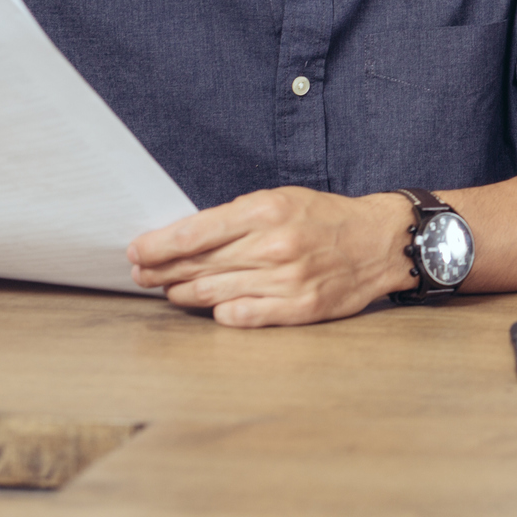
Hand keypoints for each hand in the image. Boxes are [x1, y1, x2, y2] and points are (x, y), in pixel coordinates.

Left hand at [127, 188, 414, 327]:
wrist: (380, 242)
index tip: (135, 251)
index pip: (193, 233)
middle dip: (161, 271)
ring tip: (170, 290)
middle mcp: (274, 246)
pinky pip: (240, 316)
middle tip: (142, 275)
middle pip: (196, 265)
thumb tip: (184, 239)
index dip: (156, 245)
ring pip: (211, 293)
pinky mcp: (298, 308)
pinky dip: (219, 313)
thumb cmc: (325, 218)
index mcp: (267, 211)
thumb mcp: (282, 200)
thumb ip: (236, 218)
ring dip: (182, 293)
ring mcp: (286, 280)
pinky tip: (212, 307)